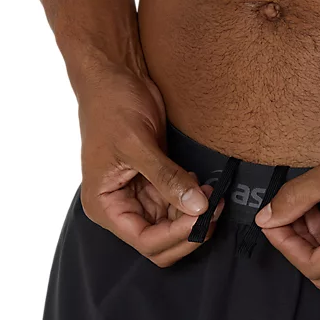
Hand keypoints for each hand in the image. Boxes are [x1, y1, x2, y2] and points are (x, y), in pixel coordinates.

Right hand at [78, 69, 220, 266]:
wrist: (115, 75)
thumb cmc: (111, 105)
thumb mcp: (137, 143)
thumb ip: (167, 178)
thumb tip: (198, 208)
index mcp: (106, 206)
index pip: (146, 241)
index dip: (176, 235)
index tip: (202, 214)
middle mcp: (122, 208)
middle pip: (162, 243)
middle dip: (189, 230)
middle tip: (214, 206)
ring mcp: (141, 198)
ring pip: (175, 228)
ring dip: (197, 217)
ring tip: (211, 191)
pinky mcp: (157, 184)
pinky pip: (180, 207)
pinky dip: (195, 202)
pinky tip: (202, 184)